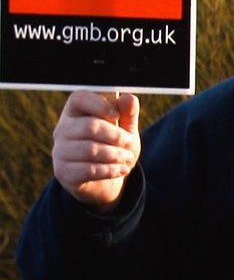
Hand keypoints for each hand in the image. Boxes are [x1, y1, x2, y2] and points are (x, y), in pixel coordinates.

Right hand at [52, 90, 139, 208]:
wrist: (104, 181)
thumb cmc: (113, 148)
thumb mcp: (125, 129)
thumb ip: (127, 114)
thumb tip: (129, 98)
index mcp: (74, 112)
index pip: (79, 98)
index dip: (100, 104)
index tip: (117, 115)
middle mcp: (62, 129)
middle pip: (90, 126)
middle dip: (116, 136)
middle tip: (129, 143)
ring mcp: (59, 151)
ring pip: (90, 149)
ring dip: (116, 155)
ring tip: (127, 158)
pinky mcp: (63, 172)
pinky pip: (88, 170)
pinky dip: (110, 170)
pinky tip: (122, 170)